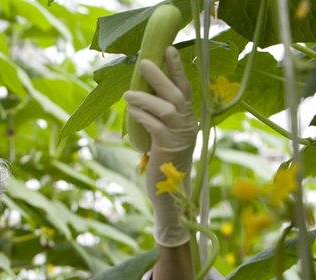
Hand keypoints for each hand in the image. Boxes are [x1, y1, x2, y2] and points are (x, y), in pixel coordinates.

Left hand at [124, 46, 197, 247]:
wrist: (169, 193)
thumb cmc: (163, 164)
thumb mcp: (163, 137)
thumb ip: (158, 119)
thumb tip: (139, 97)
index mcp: (188, 119)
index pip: (185, 89)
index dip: (177, 69)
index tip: (168, 50)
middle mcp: (188, 125)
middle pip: (177, 94)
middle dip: (161, 76)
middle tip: (145, 62)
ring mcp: (180, 136)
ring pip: (165, 108)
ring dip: (145, 98)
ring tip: (127, 94)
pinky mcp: (168, 147)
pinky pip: (155, 126)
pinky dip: (142, 116)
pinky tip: (131, 111)